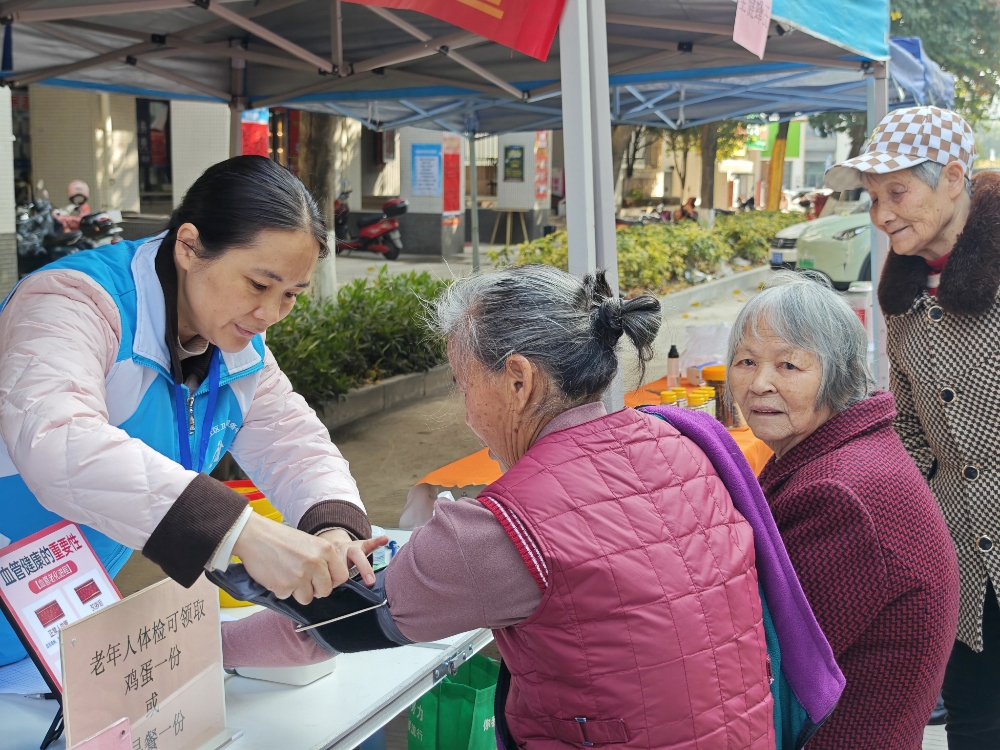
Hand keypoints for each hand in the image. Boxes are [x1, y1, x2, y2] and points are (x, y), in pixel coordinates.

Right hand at [231, 514, 382, 603]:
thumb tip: (326, 580)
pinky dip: (281, 590)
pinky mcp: (284, 586)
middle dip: (314, 589)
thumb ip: (321, 559)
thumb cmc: (279, 538)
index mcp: (325, 550)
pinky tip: (276, 575)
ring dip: (297, 592)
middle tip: (302, 580)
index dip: (332, 581)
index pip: (342, 576)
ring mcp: (300, 576)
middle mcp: (316, 563)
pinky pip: (287, 597)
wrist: (254, 535)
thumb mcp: (309, 542)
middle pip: (326, 590)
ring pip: (307, 598)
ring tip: (287, 576)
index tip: (323, 581)